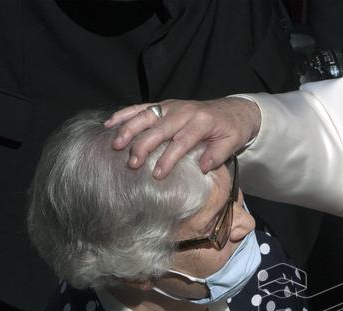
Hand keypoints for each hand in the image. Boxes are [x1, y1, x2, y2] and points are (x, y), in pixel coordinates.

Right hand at [104, 98, 261, 177]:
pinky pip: (141, 107)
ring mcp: (171, 106)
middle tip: (132, 164)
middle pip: (159, 129)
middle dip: (143, 146)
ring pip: (146, 116)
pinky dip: (124, 114)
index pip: (181, 141)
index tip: (156, 174)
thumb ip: (218, 154)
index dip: (168, 158)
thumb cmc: (231, 129)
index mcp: (201, 121)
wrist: (233, 109)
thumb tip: (203, 167)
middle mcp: (183, 111)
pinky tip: (109, 123)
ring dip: (129, 129)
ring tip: (115, 144)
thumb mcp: (232, 143)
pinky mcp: (163, 105)